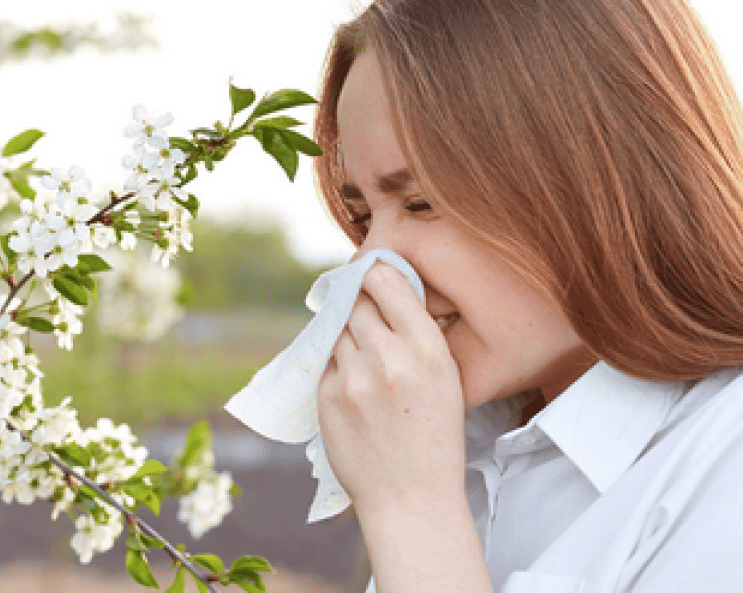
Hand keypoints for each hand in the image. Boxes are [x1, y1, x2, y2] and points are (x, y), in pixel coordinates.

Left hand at [317, 262, 466, 517]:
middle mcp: (389, 357)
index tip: (369, 274)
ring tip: (365, 362)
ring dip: (345, 335)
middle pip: (356, 302)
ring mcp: (354, 377)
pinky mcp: (327, 395)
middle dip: (358, 305)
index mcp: (428, 348)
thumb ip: (415, 336)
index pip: (386, 281)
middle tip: (364, 318)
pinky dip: (335, 365)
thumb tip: (383, 291)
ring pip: (337, 330)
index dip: (373, 273)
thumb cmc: (433, 438)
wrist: (411, 498)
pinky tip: (354, 387)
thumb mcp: (445, 379)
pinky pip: (325, 361)